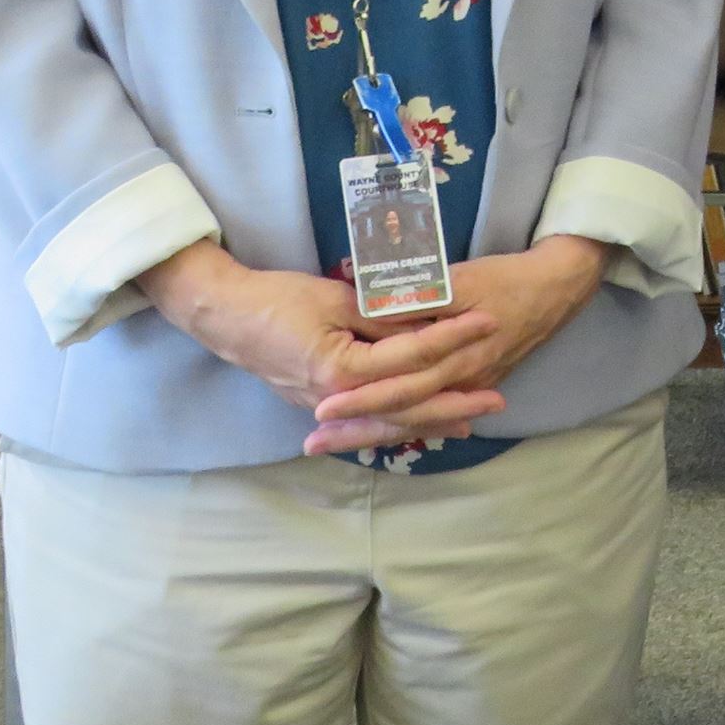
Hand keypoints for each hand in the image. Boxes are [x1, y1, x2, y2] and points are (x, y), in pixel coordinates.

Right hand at [137, 241, 504, 451]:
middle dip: (455, 403)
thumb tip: (432, 317)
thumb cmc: (280, 299)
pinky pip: (371, 421)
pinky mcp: (322, 403)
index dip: (453, 335)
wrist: (228, 317)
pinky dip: (401, 424)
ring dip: (432, 421)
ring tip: (471, 420)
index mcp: (342, 369)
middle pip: (407, 406)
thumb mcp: (337, 298)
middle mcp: (337, 397)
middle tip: (497, 400)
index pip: (412, 356)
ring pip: (390, 421)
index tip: (489, 321)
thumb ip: (384, 313)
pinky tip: (424, 426)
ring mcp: (327, 405)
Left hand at [305, 235, 606, 453]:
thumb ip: (420, 297)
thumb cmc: (507, 279)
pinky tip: (382, 433)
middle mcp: (462, 381)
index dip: (361, 400)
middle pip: (401, 413)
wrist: (557, 287)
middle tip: (314, 442)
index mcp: (455, 357)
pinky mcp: (477, 383)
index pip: (400, 387)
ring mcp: (471, 387)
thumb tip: (373, 305)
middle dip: (357, 429)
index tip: (322, 409)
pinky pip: (435, 413)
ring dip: (375, 432)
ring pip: (416, 419)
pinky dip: (406, 424)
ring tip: (336, 443)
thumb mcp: (462, 280)